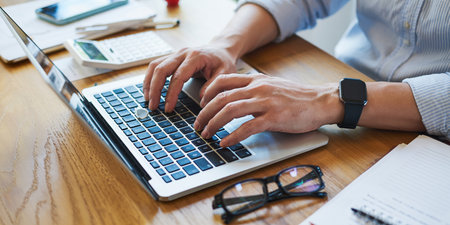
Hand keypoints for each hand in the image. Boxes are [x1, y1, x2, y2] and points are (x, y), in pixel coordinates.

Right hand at [143, 46, 236, 111]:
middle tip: (153, 106)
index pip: (178, 76)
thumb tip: (201, 100)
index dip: (171, 93)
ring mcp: (175, 54)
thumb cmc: (223, 62)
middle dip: (155, 89)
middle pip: (161, 69)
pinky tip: (149, 90)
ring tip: (148, 100)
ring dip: (148, 83)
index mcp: (195, 57)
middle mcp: (182, 53)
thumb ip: (214, 86)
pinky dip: (150, 78)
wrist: (221, 50)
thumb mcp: (225, 74)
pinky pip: (156, 66)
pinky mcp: (172, 57)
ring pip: (155, 66)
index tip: (168, 108)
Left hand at [193, 73, 342, 146]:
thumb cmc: (297, 96)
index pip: (223, 80)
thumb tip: (234, 99)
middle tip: (197, 125)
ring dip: (213, 123)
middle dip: (204, 112)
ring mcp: (266, 102)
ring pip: (230, 110)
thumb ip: (253, 89)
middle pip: (221, 97)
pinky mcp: (274, 118)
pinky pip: (247, 127)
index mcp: (256, 80)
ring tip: (206, 134)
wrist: (321, 101)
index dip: (207, 92)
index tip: (200, 103)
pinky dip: (232, 136)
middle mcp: (258, 88)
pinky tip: (225, 142)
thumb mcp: (272, 86)